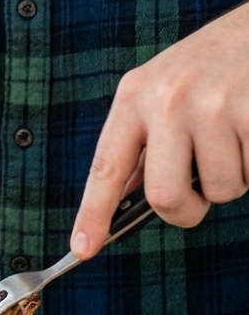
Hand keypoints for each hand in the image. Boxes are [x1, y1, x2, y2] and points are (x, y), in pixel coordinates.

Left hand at [70, 2, 248, 259]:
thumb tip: (126, 199)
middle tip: (200, 193)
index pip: (106, 167)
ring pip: (221, 190)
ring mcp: (212, 105)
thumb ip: (143, 140)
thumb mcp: (160, 88)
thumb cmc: (208, 66)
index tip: (82, 248)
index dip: (93, 212)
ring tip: (234, 138)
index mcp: (134, 96)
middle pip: (165, 196)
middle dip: (187, 209)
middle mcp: (167, 100)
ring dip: (233, 178)